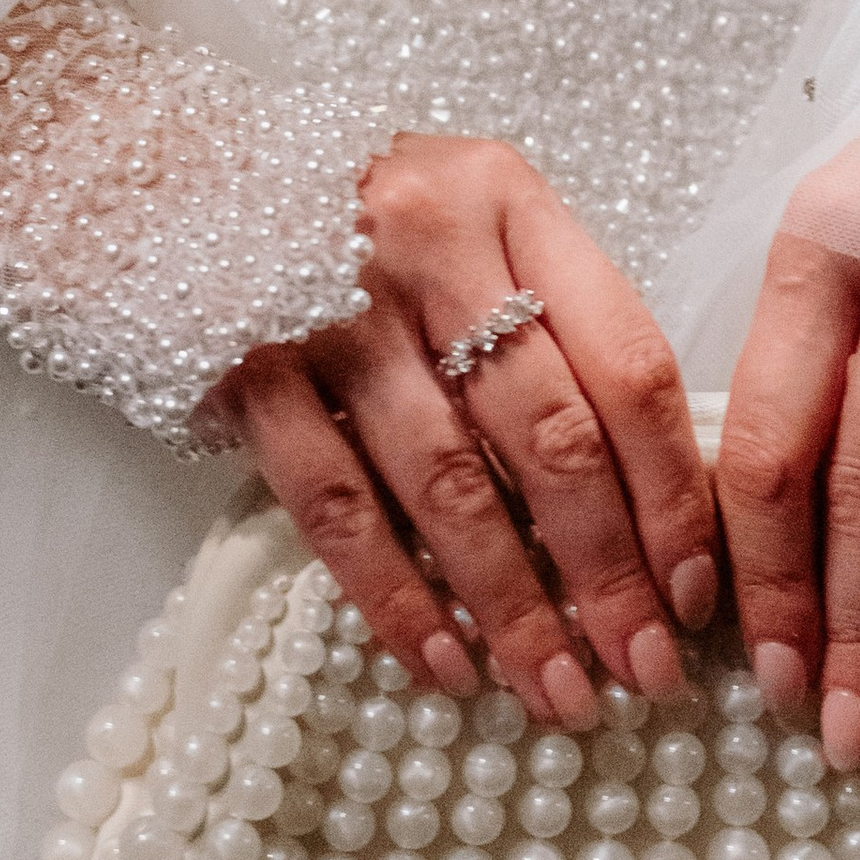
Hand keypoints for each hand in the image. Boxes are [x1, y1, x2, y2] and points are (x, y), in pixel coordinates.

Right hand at [204, 133, 719, 726]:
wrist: (161, 168)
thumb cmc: (349, 219)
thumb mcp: (466, 227)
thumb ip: (550, 323)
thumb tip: (649, 503)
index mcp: (508, 200)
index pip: (628, 363)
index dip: (673, 492)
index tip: (699, 589)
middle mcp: (429, 243)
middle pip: (551, 436)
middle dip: (610, 572)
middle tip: (646, 668)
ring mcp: (329, 308)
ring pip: (450, 485)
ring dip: (513, 606)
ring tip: (556, 691)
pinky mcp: (245, 369)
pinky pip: (339, 508)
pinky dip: (398, 596)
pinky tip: (446, 662)